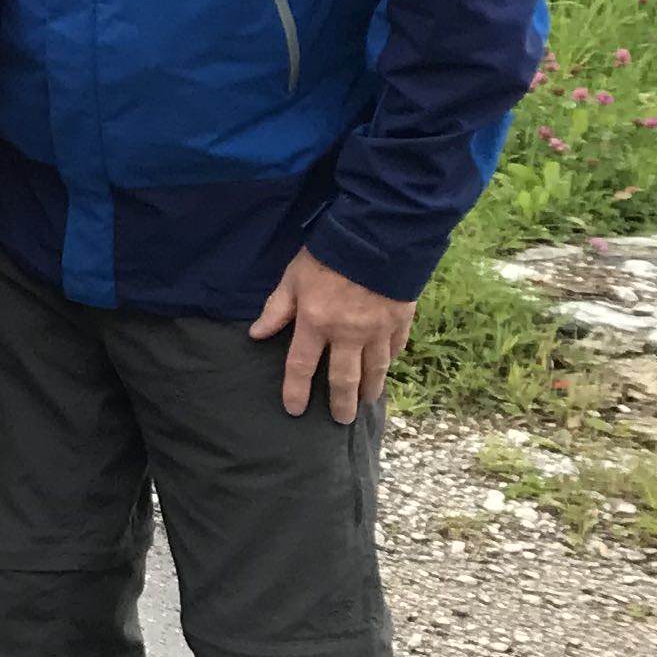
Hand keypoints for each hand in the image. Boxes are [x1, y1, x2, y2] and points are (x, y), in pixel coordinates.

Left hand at [249, 247, 415, 420]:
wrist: (378, 236)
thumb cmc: (327, 254)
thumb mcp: (293, 277)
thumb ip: (277, 308)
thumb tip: (256, 334)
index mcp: (315, 323)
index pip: (301, 367)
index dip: (296, 391)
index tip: (294, 410)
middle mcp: (347, 334)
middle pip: (343, 379)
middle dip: (341, 403)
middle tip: (341, 420)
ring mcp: (377, 330)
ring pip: (374, 370)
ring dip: (369, 389)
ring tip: (366, 402)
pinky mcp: (400, 320)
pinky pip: (394, 348)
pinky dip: (390, 361)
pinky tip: (387, 369)